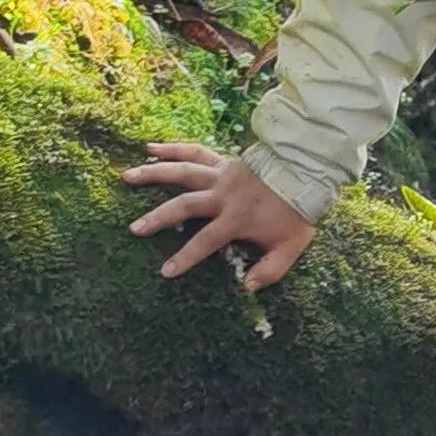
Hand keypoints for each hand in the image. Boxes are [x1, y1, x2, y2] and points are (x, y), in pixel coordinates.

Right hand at [122, 142, 316, 290]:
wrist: (308, 172)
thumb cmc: (298, 212)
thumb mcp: (290, 247)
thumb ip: (270, 270)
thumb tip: (247, 288)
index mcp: (236, 218)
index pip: (206, 242)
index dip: (186, 257)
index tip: (165, 271)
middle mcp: (223, 195)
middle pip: (184, 205)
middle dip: (157, 218)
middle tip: (133, 228)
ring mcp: (220, 175)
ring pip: (181, 172)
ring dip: (153, 174)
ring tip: (126, 177)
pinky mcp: (222, 161)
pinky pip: (194, 152)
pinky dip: (172, 148)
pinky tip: (150, 148)